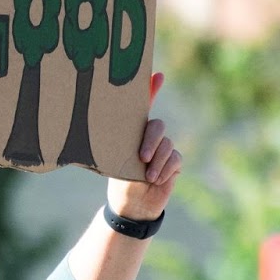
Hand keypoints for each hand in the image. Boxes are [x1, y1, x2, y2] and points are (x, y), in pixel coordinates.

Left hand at [105, 72, 182, 221]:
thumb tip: (104, 130)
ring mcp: (164, 148)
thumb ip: (118, 147)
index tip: (157, 74)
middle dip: (151, 141)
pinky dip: (165, 170)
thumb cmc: (120, 180)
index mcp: (133, 132)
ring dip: (157, 162)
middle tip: (142, 158)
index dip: (151, 88)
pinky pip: (175, 159)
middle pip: (157, 126)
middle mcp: (150, 136)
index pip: (143, 106)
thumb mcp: (114, 162)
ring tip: (147, 176)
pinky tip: (156, 180)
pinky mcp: (174, 162)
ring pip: (167, 145)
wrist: (132, 205)